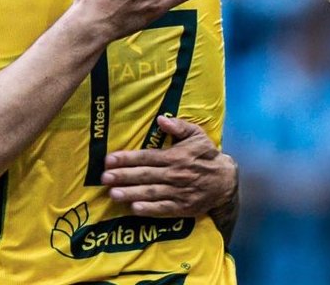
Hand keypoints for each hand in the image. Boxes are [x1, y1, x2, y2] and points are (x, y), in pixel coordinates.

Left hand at [102, 115, 237, 217]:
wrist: (225, 181)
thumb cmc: (207, 155)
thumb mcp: (197, 135)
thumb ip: (179, 126)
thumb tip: (161, 119)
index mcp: (176, 156)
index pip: (147, 157)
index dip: (127, 158)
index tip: (108, 160)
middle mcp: (175, 174)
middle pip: (145, 175)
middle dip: (123, 176)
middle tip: (104, 178)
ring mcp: (178, 192)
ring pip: (150, 193)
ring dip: (131, 193)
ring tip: (113, 194)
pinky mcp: (182, 208)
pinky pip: (163, 209)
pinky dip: (149, 209)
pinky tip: (134, 208)